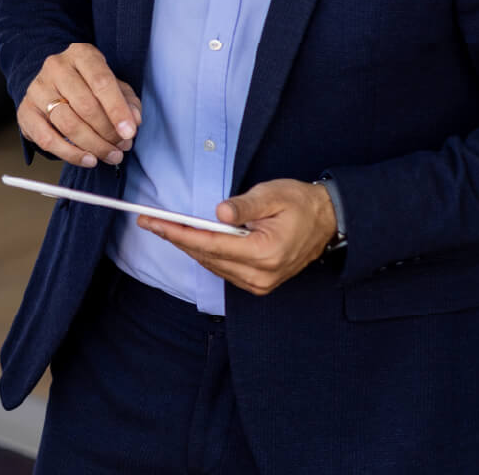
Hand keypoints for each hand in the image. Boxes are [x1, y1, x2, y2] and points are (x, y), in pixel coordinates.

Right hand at [16, 43, 141, 167]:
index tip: (130, 132)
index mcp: (81, 54)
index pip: (101, 82)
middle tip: (122, 147)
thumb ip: (127, 101)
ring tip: (110, 155)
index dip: (117, 110)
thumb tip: (133, 120)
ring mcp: (37, 89)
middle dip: (108, 132)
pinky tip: (88, 159)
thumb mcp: (112, 85)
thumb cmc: (88, 85)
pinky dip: (71, 154)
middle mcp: (56, 67)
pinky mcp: (25, 111)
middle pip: (85, 106)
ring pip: (68, 124)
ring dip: (93, 146)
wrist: (52, 83)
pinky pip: (47, 139)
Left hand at [136, 179, 337, 295]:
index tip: (153, 222)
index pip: (210, 244)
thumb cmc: (300, 204)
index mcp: (265, 252)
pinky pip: (222, 270)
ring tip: (164, 228)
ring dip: (188, 247)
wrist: (328, 221)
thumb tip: (218, 214)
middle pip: (206, 256)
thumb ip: (244, 205)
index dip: (177, 233)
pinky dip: (205, 255)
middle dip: (176, 238)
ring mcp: (260, 283)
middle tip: (150, 222)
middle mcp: (261, 275)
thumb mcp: (272, 195)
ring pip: (212, 265)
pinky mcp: (259, 284)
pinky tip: (191, 240)